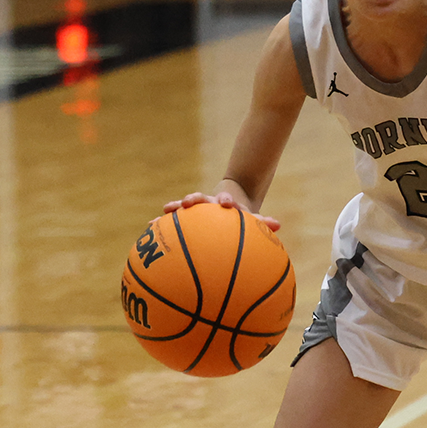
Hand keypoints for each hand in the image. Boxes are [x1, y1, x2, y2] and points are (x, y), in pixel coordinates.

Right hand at [161, 191, 280, 231]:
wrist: (228, 202)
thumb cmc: (241, 215)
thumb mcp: (251, 217)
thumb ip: (262, 221)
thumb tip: (278, 224)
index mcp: (224, 203)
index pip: (225, 199)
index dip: (224, 200)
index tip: (225, 203)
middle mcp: (207, 203)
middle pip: (199, 199)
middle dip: (193, 200)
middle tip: (187, 203)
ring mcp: (195, 207)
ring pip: (182, 206)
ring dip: (174, 208)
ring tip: (162, 214)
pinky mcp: (185, 213)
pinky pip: (171, 220)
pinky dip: (161, 223)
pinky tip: (148, 228)